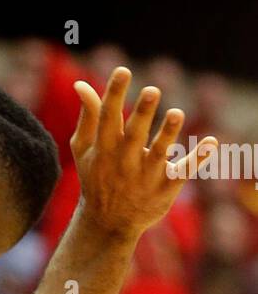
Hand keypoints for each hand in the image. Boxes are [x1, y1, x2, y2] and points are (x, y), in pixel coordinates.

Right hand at [71, 67, 216, 241]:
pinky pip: (183, 172)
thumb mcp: (84, 148)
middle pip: (134, 134)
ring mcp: (146, 175)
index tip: (123, 70)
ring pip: (159, 153)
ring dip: (168, 133)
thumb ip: (87, 115)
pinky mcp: (165, 188)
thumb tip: (80, 83)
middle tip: (152, 90)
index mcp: (104, 148)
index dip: (113, 93)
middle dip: (142, 112)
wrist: (108, 222)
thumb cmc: (97, 177)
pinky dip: (198, 159)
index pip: (108, 117)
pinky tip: (212, 143)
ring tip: (176, 114)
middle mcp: (125, 160)